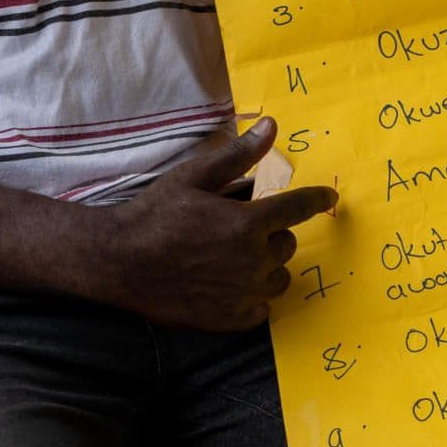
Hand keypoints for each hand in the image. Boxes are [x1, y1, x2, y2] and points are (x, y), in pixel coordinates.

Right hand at [101, 117, 337, 329]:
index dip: (317, 200)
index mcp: (248, 223)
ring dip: (267, 266)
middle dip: (273, 234)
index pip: (300, 208)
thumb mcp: (194, 176)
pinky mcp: (229, 319)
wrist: (119, 262)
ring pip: (278, 278)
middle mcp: (252, 261)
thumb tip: (272, 127)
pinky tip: (230, 286)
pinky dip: (252, 297)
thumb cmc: (155, 214)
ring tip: (237, 258)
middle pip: (287, 244)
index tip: (328, 198)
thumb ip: (238, 155)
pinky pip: (260, 309)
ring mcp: (242, 294)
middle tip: (243, 229)